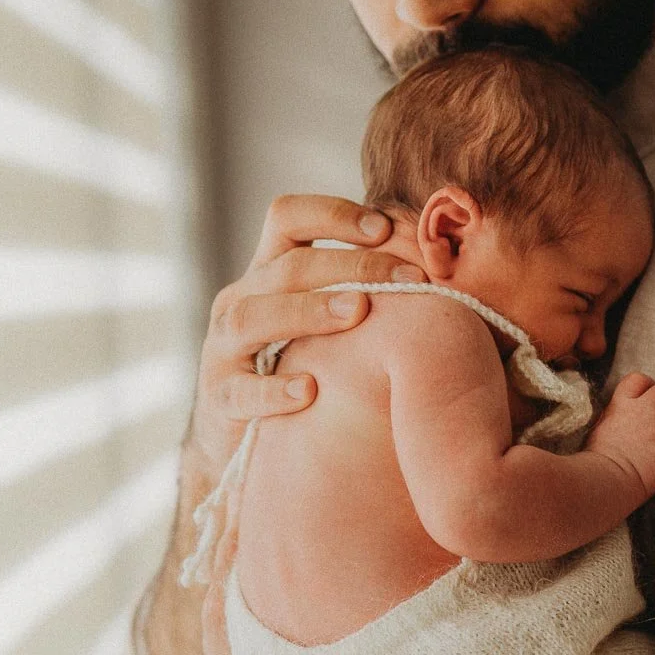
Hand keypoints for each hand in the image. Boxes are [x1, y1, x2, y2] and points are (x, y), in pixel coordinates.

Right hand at [189, 194, 424, 484]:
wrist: (245, 441)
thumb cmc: (305, 367)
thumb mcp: (324, 321)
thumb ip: (359, 289)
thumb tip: (435, 264)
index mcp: (266, 273)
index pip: (287, 218)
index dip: (333, 214)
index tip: (385, 227)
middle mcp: (239, 300)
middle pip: (286, 266)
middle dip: (349, 265)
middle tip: (406, 277)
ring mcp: (223, 349)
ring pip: (252, 316)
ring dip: (308, 310)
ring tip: (358, 312)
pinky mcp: (219, 399)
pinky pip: (240, 392)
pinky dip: (273, 390)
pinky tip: (308, 390)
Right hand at [586, 372, 654, 502]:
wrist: (603, 483)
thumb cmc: (593, 458)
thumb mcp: (600, 424)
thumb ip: (618, 412)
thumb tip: (627, 410)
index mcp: (622, 403)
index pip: (641, 380)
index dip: (645, 388)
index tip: (643, 400)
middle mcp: (645, 411)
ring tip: (653, 448)